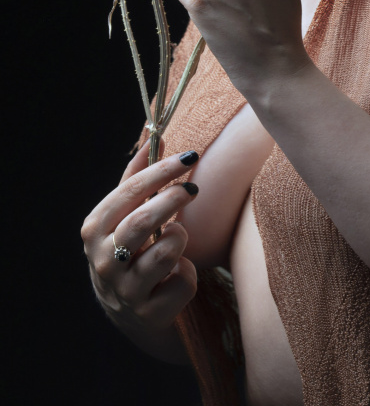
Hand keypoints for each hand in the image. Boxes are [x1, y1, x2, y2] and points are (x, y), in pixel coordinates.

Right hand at [81, 141, 199, 350]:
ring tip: (176, 237)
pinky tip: (177, 273)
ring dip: (180, 238)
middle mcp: (104, 261)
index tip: (190, 155)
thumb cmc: (130, 249)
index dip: (162, 170)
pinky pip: (182, 282)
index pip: (130, 191)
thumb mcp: (125, 215)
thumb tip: (155, 137)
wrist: (131, 313)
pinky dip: (188, 273)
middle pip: (144, 220)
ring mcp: (125, 291)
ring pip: (165, 252)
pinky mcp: (149, 314)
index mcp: (95, 230)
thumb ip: (137, 178)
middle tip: (191, 189)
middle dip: (173, 199)